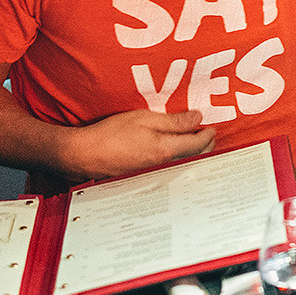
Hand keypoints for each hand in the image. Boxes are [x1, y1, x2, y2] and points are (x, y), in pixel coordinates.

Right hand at [62, 108, 214, 182]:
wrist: (85, 155)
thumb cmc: (110, 135)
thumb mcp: (144, 118)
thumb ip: (174, 121)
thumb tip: (197, 118)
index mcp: (166, 150)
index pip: (199, 144)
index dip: (208, 133)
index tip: (210, 126)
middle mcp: (164, 166)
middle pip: (196, 157)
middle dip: (205, 144)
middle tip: (206, 131)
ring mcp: (155, 174)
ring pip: (184, 164)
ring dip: (193, 152)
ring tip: (193, 138)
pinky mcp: (146, 177)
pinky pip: (171, 168)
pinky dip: (179, 158)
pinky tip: (174, 149)